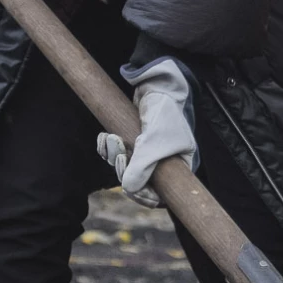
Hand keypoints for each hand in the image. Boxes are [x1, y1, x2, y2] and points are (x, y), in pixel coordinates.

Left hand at [94, 57, 196, 208]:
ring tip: (111, 138)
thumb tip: (127, 188)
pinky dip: (106, 148)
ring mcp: (145, 153)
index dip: (143, 196)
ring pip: (123, 168)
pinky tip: (105, 136)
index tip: (129, 188)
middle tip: (118, 154)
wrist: (157, 85)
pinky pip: (114, 155)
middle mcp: (162, 164)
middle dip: (123, 170)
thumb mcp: (155, 141)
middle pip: (137, 184)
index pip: (160, 197)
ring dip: (111, 156)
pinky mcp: (132, 142)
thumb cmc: (165, 113)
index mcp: (177, 168)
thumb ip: (142, 166)